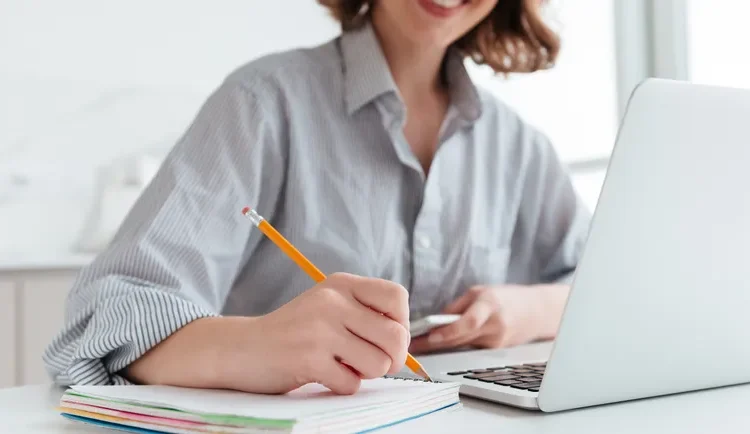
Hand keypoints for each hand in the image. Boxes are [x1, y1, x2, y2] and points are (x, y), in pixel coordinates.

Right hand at [221, 273, 410, 394]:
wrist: (242, 348)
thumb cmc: (293, 332)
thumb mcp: (328, 306)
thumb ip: (364, 314)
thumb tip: (405, 342)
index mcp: (341, 284)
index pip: (397, 297)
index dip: (402, 323)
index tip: (385, 337)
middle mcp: (332, 301)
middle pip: (396, 336)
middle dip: (392, 358)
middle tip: (372, 362)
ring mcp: (320, 329)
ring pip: (378, 363)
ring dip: (365, 374)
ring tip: (343, 366)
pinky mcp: (308, 358)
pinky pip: (351, 384)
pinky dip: (342, 386)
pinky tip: (324, 375)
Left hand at [409, 285, 567, 353]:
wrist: (537, 312)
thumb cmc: (505, 298)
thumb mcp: (480, 292)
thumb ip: (458, 307)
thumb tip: (435, 321)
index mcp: (491, 306)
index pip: (468, 323)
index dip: (448, 332)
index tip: (430, 337)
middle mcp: (496, 326)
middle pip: (461, 338)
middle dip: (435, 343)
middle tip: (413, 345)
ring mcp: (497, 341)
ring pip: (463, 345)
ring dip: (442, 345)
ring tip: (420, 344)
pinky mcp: (496, 351)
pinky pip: (470, 348)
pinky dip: (455, 346)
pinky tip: (440, 345)